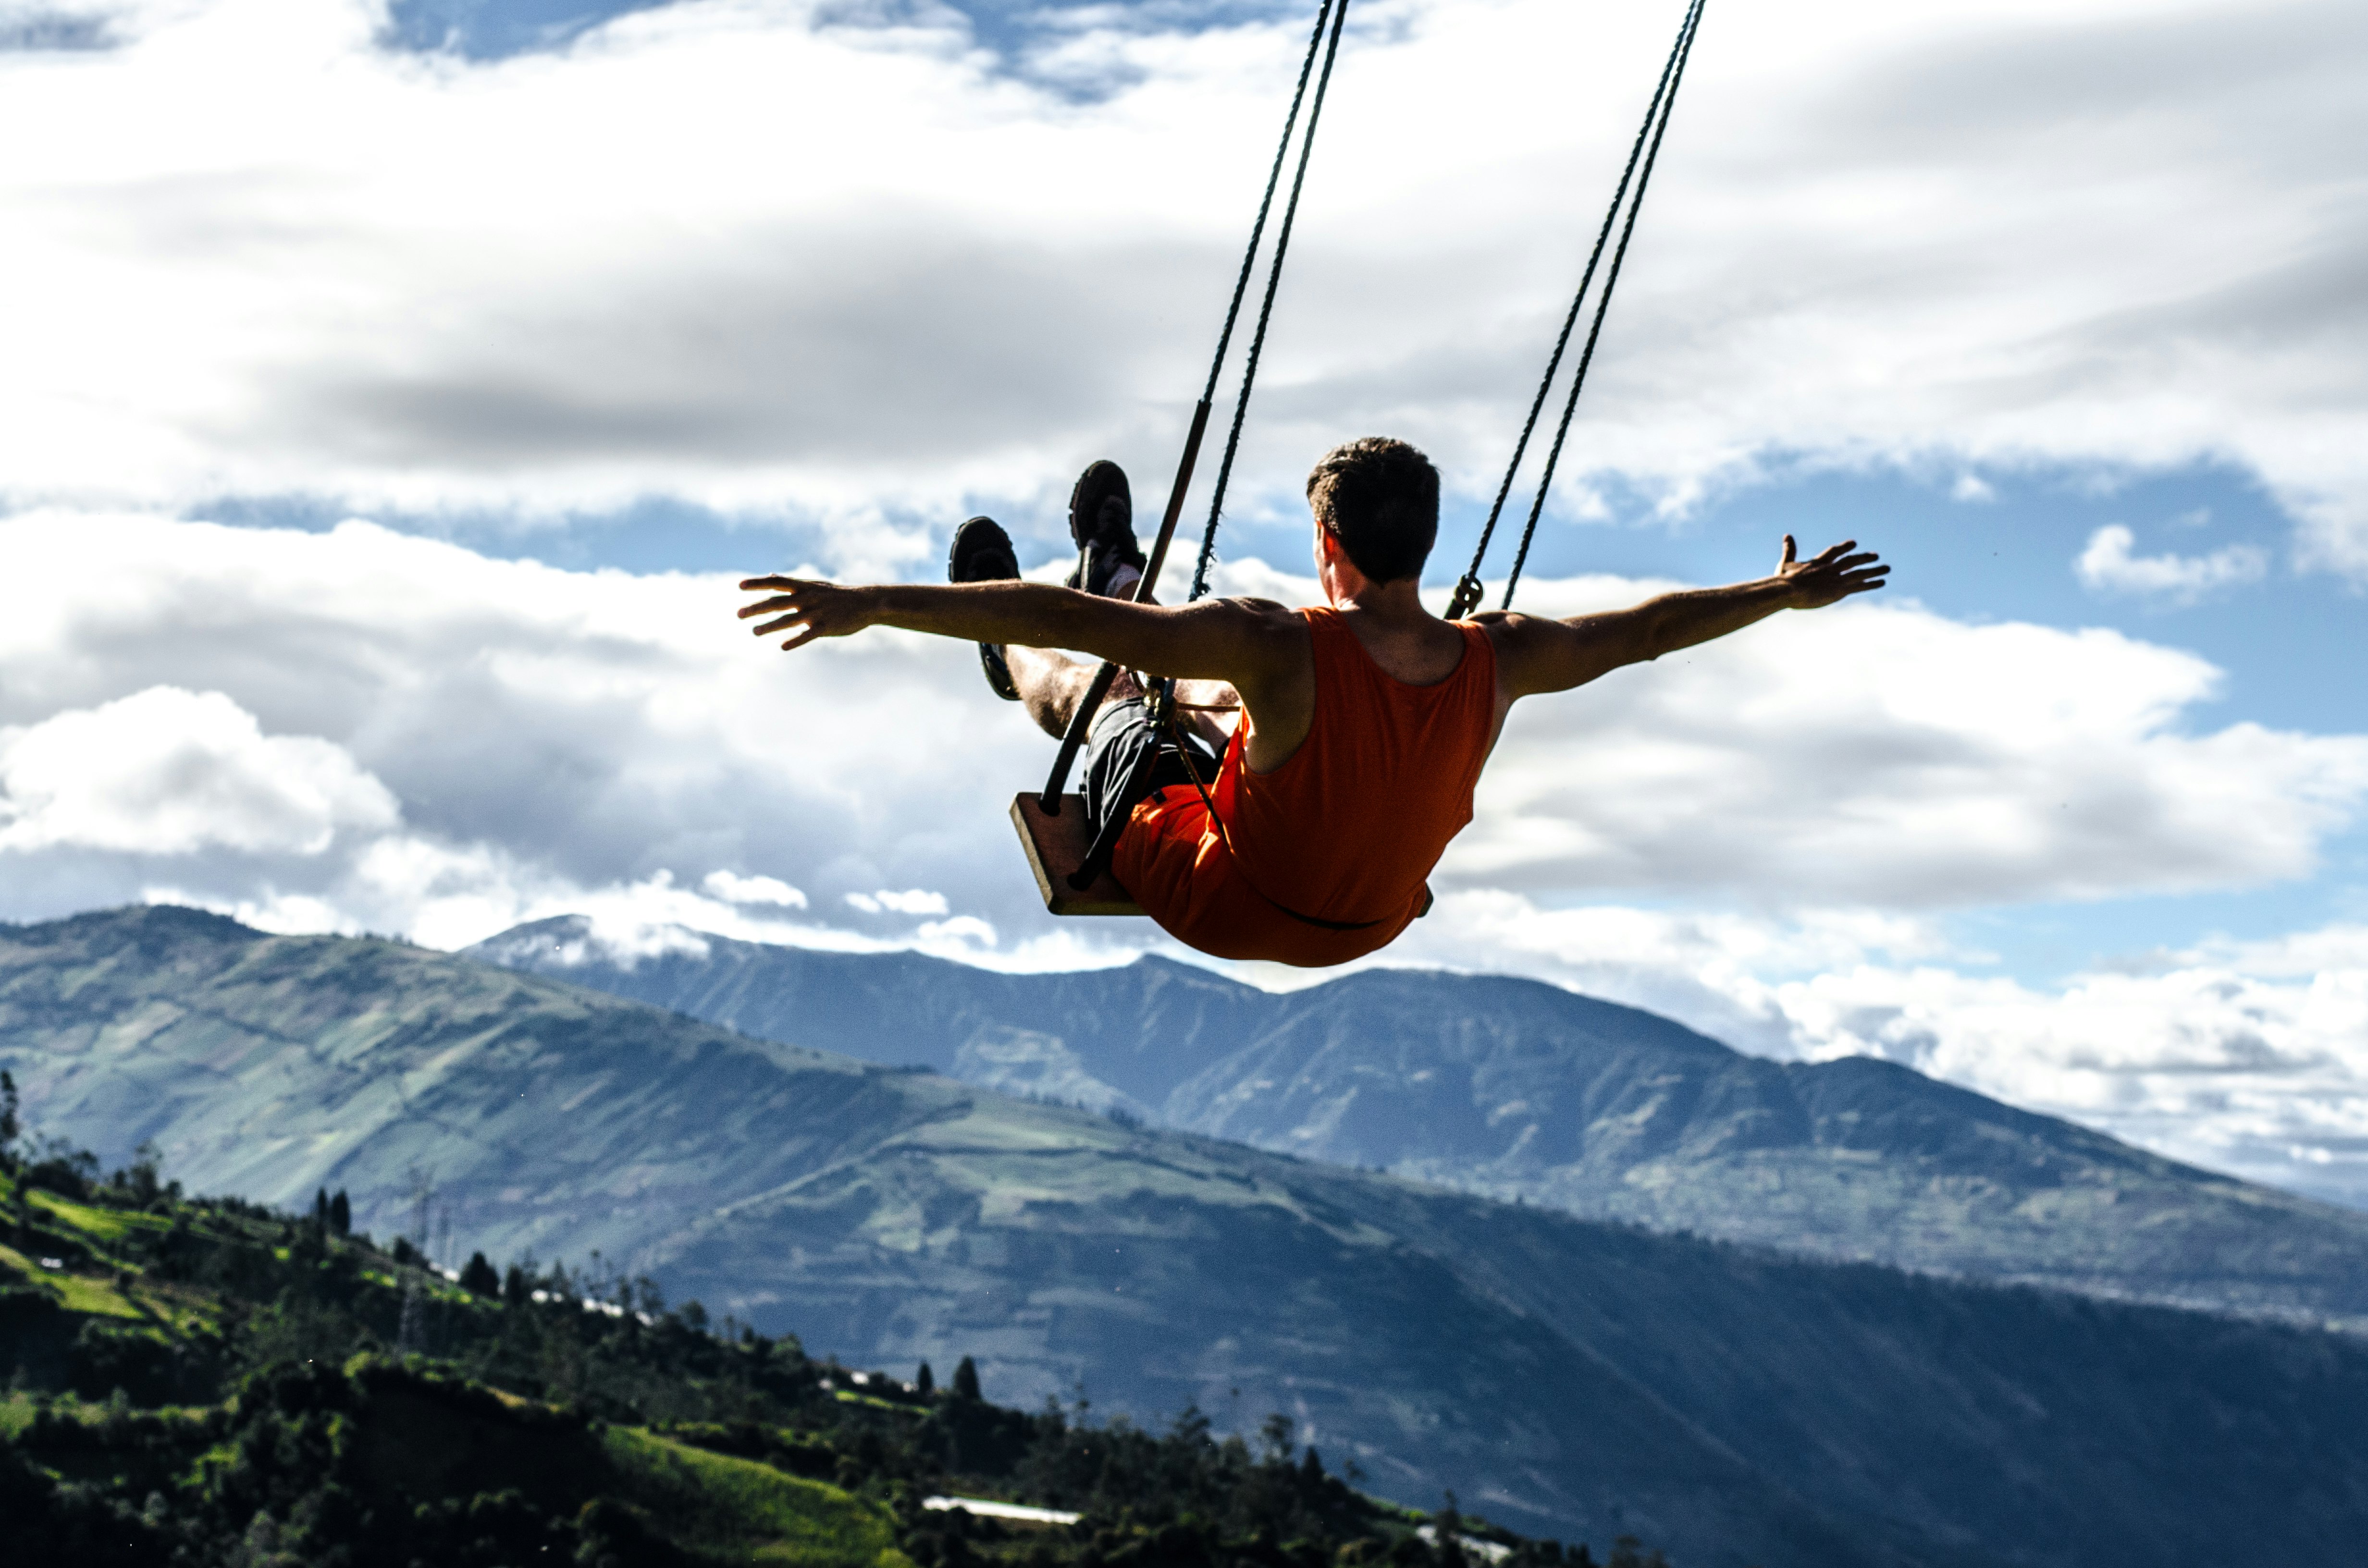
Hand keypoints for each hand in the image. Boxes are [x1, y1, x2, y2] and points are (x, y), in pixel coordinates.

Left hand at [737, 575, 876, 650]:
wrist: (867, 603)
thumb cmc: (837, 595)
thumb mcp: (814, 585)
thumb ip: (792, 583)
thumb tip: (770, 574)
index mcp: (805, 587)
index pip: (777, 582)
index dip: (758, 583)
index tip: (739, 586)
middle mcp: (808, 598)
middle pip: (778, 602)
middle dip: (757, 608)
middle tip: (738, 614)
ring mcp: (818, 613)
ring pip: (790, 619)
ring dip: (771, 626)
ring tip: (754, 632)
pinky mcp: (828, 627)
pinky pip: (809, 635)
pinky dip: (796, 640)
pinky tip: (783, 647)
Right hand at [1774, 536, 1888, 608]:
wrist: (1788, 590)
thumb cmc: (1783, 580)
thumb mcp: (1785, 564)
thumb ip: (1789, 550)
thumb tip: (1787, 535)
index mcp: (1818, 562)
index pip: (1835, 552)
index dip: (1845, 548)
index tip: (1854, 544)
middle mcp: (1830, 568)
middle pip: (1851, 560)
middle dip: (1864, 558)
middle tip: (1876, 556)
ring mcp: (1836, 579)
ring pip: (1859, 572)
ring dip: (1874, 570)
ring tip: (1887, 568)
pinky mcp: (1839, 590)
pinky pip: (1859, 586)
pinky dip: (1872, 583)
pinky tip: (1882, 582)